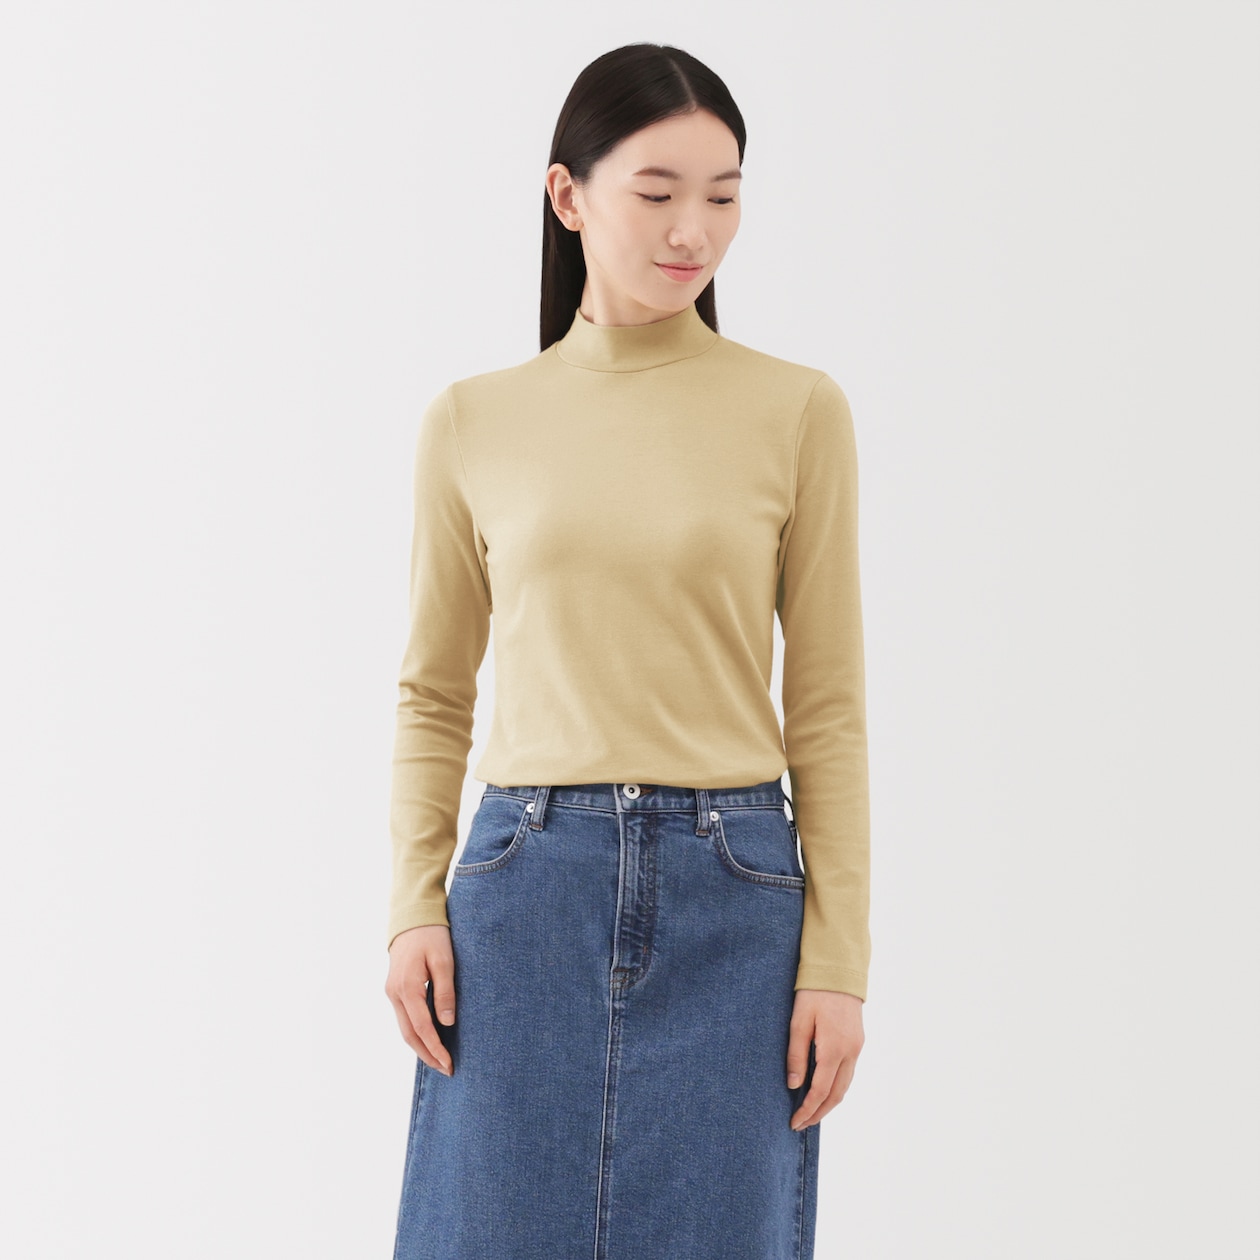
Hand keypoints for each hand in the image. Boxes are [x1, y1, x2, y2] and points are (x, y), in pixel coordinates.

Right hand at [385, 925, 456, 1074]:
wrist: (412, 918)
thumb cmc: (432, 936)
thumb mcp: (445, 960)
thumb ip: (445, 992)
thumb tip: (447, 1023)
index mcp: (407, 988)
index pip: (422, 1028)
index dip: (435, 1049)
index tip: (449, 1064)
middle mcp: (395, 994)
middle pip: (409, 1035)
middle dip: (427, 1055)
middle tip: (447, 1070)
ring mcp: (392, 992)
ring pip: (405, 1029)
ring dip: (421, 1047)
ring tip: (439, 1061)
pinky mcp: (395, 989)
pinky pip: (404, 1018)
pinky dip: (416, 1033)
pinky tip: (429, 1040)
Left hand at [786, 988, 863, 1129]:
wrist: (839, 971)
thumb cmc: (814, 993)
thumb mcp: (798, 1021)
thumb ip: (796, 1054)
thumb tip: (793, 1085)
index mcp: (834, 1049)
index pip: (820, 1091)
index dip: (807, 1110)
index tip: (793, 1122)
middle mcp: (850, 1052)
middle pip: (836, 1095)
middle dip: (819, 1113)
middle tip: (801, 1125)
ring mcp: (857, 1047)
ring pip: (845, 1086)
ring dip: (828, 1103)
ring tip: (811, 1113)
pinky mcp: (858, 1042)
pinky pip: (848, 1073)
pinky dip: (836, 1087)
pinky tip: (823, 1090)